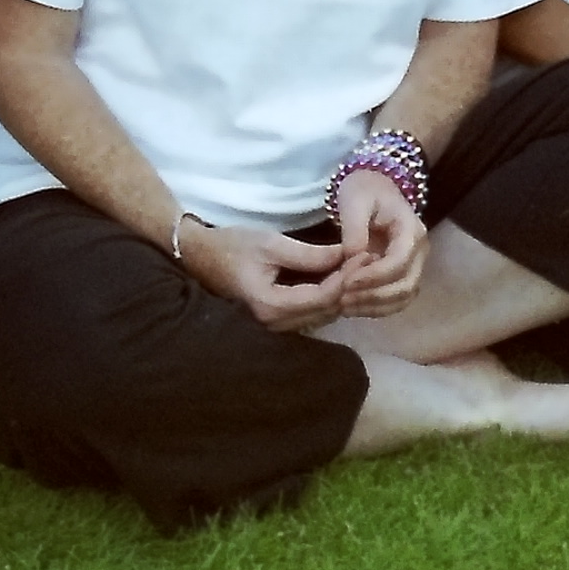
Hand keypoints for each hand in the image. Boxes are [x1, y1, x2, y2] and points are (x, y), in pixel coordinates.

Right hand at [175, 214, 352, 333]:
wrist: (199, 255)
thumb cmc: (231, 245)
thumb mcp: (271, 243)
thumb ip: (310, 255)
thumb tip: (347, 255)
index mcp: (271, 306)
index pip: (323, 297)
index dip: (348, 277)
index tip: (366, 256)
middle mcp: (274, 324)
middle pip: (325, 311)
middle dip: (349, 286)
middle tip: (369, 260)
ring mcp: (273, 326)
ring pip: (320, 316)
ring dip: (340, 293)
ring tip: (358, 267)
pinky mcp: (274, 320)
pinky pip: (309, 313)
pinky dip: (326, 297)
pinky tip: (338, 277)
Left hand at [320, 170, 429, 316]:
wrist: (375, 188)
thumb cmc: (364, 191)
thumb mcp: (355, 200)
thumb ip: (354, 229)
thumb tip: (353, 259)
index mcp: (411, 229)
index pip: (399, 262)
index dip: (374, 277)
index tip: (346, 283)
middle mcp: (420, 251)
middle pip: (406, 285)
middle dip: (373, 297)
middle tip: (341, 299)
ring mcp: (414, 265)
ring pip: (403, 298)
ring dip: (374, 307)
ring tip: (344, 306)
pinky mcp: (404, 276)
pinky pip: (396, 301)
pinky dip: (376, 309)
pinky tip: (352, 307)